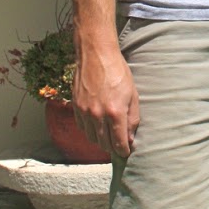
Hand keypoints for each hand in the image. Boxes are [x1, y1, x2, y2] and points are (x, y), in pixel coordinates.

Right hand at [71, 43, 140, 157]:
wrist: (96, 55)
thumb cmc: (118, 73)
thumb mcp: (133, 95)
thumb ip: (132, 119)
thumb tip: (130, 138)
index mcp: (115, 113)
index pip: (119, 143)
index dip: (123, 151)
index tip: (126, 153)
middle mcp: (98, 115)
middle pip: (104, 144)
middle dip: (113, 148)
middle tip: (118, 146)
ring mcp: (84, 112)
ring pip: (92, 138)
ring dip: (101, 141)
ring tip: (108, 137)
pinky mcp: (75, 107)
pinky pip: (82, 128)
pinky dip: (90, 131)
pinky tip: (97, 127)